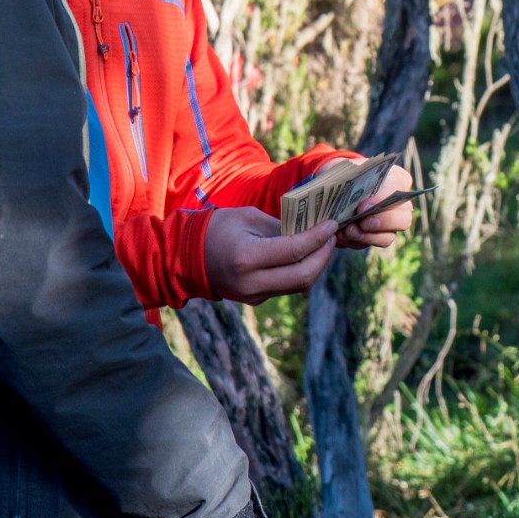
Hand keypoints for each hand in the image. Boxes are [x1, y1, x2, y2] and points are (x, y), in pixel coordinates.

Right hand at [204, 207, 337, 303]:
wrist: (187, 257)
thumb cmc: (217, 228)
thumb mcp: (248, 217)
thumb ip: (280, 227)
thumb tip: (311, 230)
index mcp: (247, 257)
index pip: (295, 251)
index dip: (319, 238)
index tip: (332, 224)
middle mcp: (251, 282)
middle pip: (303, 276)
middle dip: (323, 255)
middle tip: (332, 236)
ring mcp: (253, 295)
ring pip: (298, 286)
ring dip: (316, 265)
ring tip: (323, 244)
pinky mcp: (255, 300)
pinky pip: (287, 288)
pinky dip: (302, 272)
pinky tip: (307, 255)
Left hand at [327, 160, 415, 249]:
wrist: (336, 185)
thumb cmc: (349, 173)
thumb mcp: (352, 169)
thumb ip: (356, 178)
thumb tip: (355, 199)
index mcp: (397, 180)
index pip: (398, 189)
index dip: (383, 199)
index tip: (363, 206)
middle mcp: (399, 205)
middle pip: (403, 219)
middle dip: (383, 222)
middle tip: (363, 223)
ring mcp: (388, 225)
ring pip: (387, 238)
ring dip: (367, 237)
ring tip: (348, 231)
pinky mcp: (373, 238)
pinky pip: (368, 244)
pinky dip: (354, 241)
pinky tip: (340, 235)